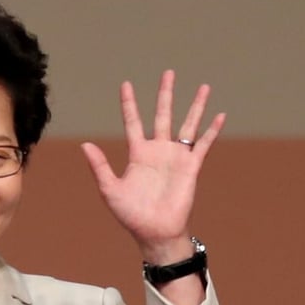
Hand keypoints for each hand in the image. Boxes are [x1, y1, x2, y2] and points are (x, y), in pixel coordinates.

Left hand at [80, 70, 224, 263]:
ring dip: (195, 106)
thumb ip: (99, 166)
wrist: (154, 232)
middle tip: (168, 73)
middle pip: (162, 115)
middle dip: (165, 94)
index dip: (129, 103)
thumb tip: (85, 144)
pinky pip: (203, 144)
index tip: (126, 84)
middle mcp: (158, 150)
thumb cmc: (130, 214)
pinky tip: (220, 115)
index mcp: (137, 153)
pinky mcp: (191, 167)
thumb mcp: (109, 189)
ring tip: (203, 86)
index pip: (133, 121)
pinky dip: (212, 130)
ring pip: (187, 124)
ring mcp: (176, 157)